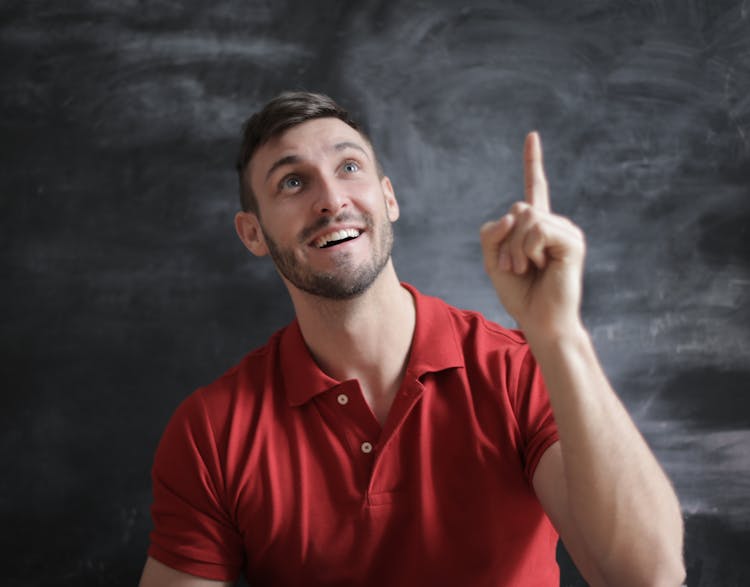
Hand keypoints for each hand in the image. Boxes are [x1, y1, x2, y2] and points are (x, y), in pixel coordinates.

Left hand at [479, 132, 585, 339]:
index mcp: (536, 227)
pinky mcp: (572, 241)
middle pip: (517, 209)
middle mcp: (553, 223)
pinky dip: (528, 250)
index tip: (532, 135)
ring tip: (527, 269)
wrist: (540, 321)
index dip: (532, 162)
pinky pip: (537, 230)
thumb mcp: (493, 261)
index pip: (534, 188)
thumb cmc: (520, 294)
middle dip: (505, 241)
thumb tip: (514, 213)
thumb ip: (492, 233)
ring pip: (525, 218)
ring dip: (515, 249)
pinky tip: (540, 266)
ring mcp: (565, 231)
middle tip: (515, 268)